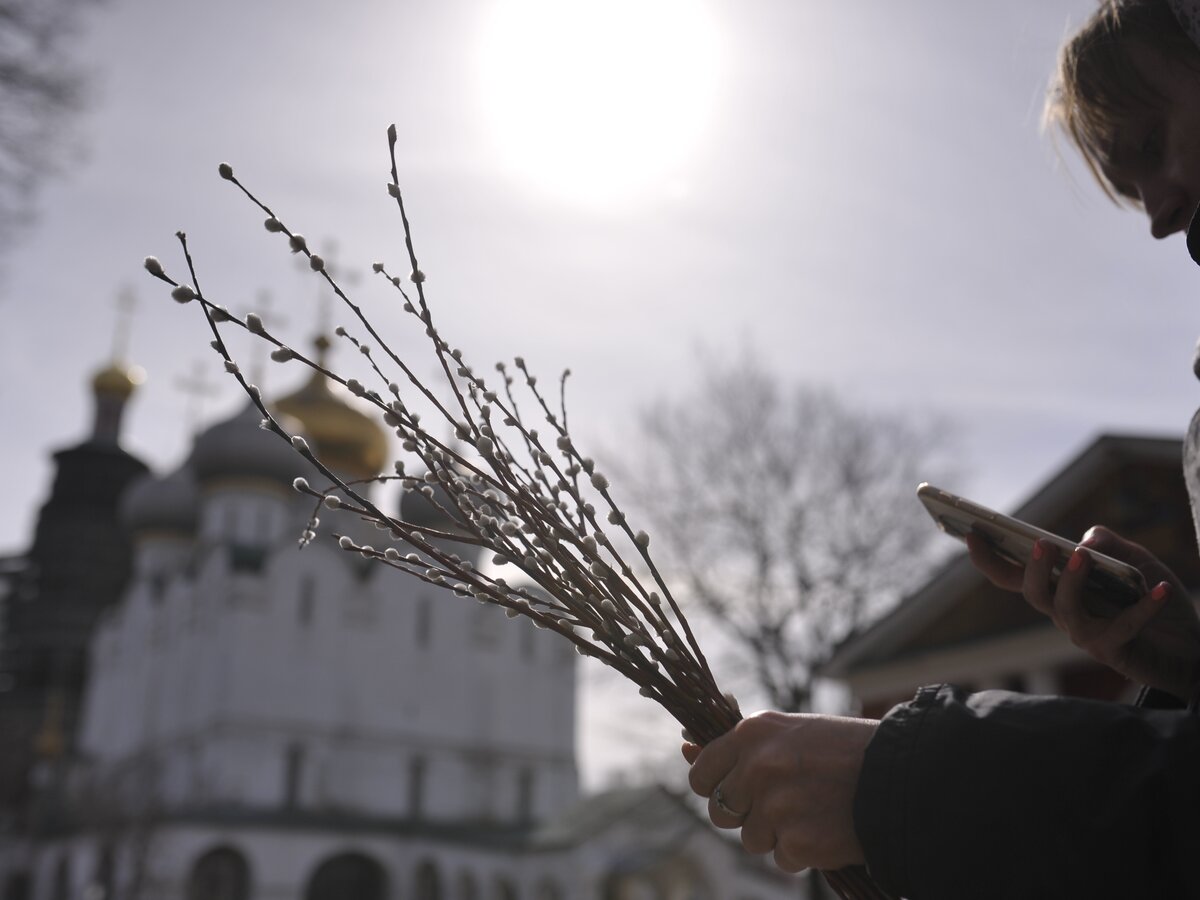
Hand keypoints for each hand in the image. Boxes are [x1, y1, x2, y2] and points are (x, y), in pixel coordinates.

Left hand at [683, 711, 876, 872]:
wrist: (901, 775)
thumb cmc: (844, 750)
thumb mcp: (789, 732)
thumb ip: (740, 745)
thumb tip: (685, 746)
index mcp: (752, 733)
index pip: (701, 773)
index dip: (715, 786)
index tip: (734, 789)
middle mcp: (757, 767)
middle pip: (720, 812)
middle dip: (744, 814)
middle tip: (781, 802)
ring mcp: (776, 807)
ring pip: (751, 839)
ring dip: (777, 833)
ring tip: (812, 810)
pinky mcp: (798, 843)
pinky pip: (782, 858)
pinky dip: (802, 851)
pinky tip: (826, 827)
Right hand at [967, 526, 1199, 700]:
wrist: (1190, 648)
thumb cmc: (1155, 604)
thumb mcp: (1136, 562)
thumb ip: (1110, 545)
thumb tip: (1084, 541)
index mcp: (1060, 589)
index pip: (1015, 575)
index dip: (990, 559)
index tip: (971, 534)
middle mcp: (1064, 613)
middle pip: (1032, 592)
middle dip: (1032, 568)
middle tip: (1041, 543)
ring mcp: (1085, 634)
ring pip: (1064, 610)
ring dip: (1070, 582)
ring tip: (1082, 556)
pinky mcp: (1112, 651)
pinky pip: (1123, 626)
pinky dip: (1144, 607)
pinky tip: (1161, 589)